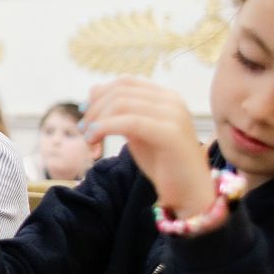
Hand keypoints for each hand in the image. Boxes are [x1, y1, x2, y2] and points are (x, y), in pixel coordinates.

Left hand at [80, 78, 212, 216]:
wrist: (189, 191)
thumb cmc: (163, 163)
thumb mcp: (136, 131)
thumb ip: (120, 112)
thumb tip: (93, 90)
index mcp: (165, 96)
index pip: (124, 82)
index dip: (99, 95)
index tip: (85, 116)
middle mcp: (172, 100)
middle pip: (120, 91)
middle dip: (95, 109)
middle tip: (83, 130)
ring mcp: (174, 115)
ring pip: (122, 104)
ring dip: (97, 120)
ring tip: (89, 139)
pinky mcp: (171, 133)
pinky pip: (131, 122)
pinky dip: (106, 127)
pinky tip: (94, 138)